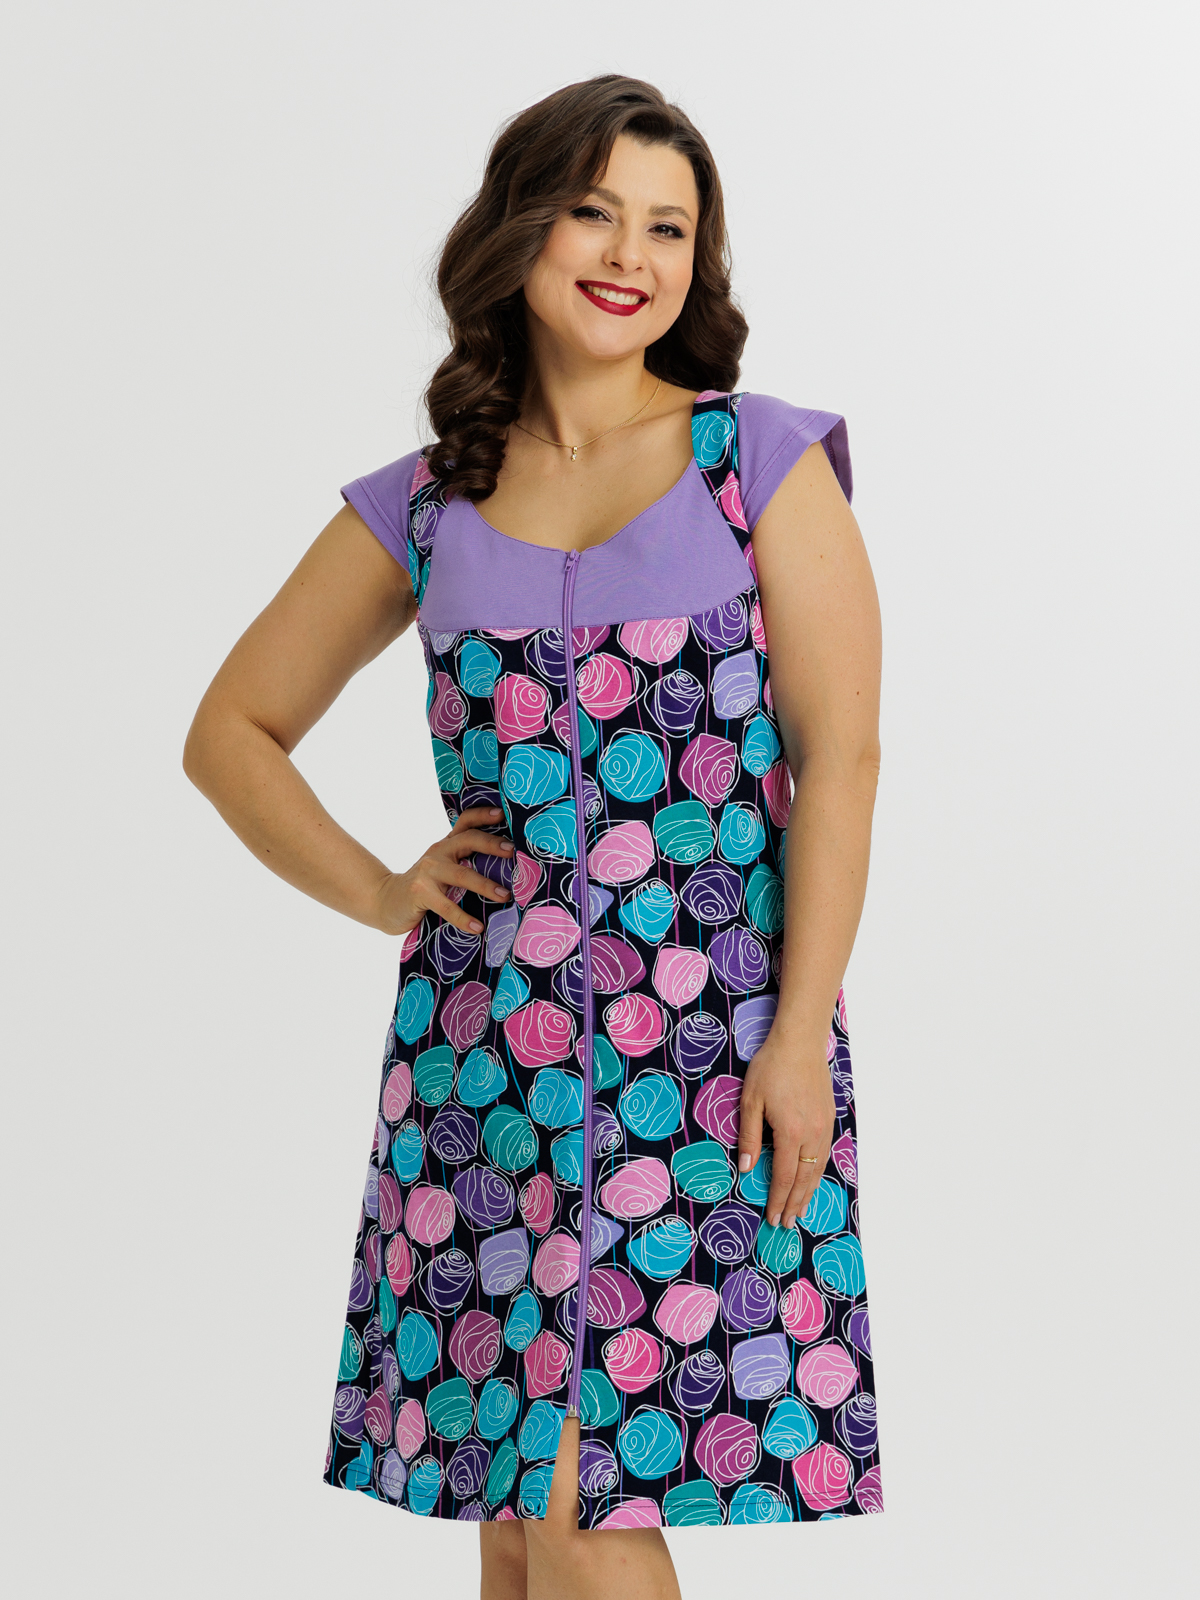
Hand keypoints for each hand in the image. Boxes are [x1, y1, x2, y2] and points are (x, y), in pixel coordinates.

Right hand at [373, 805, 513, 936]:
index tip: (503, 814)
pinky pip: (447, 906)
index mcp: (446, 845)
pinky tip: (478, 927)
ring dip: (486, 885)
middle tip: (513, 851)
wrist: (386, 900)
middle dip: (492, 844)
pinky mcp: (420, 893)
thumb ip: (464, 862)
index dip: (483, 815)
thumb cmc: (424, 886)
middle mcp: (438, 853)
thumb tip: (508, 868)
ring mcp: (428, 872)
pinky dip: (464, 918)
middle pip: (468, 840)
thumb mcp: (442, 868)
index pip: (465, 822)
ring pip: (462, 874)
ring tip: (505, 896)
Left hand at [737, 1023, 835, 1229]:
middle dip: (794, 1204)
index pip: (783, 1177)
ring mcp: (823, 1127)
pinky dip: (818, 1173)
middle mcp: (811, 1134)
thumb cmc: (771, 1068)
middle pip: (804, 1179)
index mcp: (790, 1132)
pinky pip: (824, 1154)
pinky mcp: (828, 1119)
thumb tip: (744, 1168)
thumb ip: (748, 1137)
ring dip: (808, 1193)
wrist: (800, 1043)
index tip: (772, 1218)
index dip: (777, 1200)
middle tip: (786, 1224)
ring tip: (800, 1211)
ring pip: (817, 1169)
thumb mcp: (750, 1101)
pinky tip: (812, 1180)